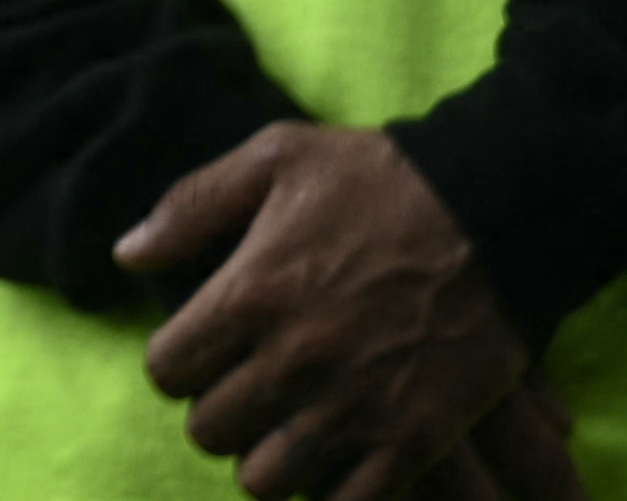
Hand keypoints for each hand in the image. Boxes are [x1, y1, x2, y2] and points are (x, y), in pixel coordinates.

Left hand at [119, 123, 576, 500]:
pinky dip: (333, 490)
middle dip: (218, 411)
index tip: (200, 353)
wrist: (497, 210)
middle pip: (210, 430)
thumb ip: (191, 206)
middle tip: (245, 389)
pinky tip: (337, 458)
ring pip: (265, 479)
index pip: (167, 369)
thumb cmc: (380, 178)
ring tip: (286, 427)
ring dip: (267, 457)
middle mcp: (296, 359)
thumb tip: (129, 255)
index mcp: (252, 293)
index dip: (176, 363)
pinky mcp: (415, 438)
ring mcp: (356, 405)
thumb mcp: (275, 158)